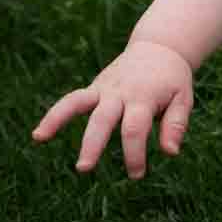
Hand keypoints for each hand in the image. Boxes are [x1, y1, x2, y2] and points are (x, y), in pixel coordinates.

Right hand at [31, 39, 193, 179]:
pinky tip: (38, 135)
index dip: (134, 153)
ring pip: (77, 102)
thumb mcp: (183, 97)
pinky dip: (54, 114)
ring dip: (57, 119)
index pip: (135, 128)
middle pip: (103, 118)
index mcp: (144, 96)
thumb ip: (176, 124)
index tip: (136, 174)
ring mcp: (103, 89)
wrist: (159, 47)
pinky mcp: (94, 90)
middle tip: (83, 168)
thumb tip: (170, 152)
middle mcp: (120, 92)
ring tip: (38, 137)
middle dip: (92, 143)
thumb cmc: (172, 79)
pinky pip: (71, 101)